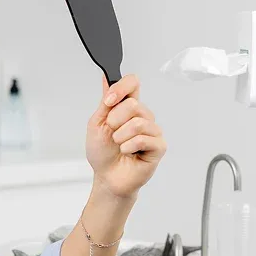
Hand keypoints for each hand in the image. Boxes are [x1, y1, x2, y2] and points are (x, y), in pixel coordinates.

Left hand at [86, 74, 166, 199]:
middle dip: (114, 122)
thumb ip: (105, 102)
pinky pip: (143, 139)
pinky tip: (128, 153)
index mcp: (128, 108)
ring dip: (120, 138)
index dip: (122, 87)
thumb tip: (106, 78)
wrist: (107, 177)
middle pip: (133, 104)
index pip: (133, 83)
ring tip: (119, 146)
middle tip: (112, 135)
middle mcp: (143, 116)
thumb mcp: (96, 124)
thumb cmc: (102, 153)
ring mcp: (153, 130)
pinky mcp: (159, 146)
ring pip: (137, 123)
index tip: (109, 100)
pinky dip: (128, 147)